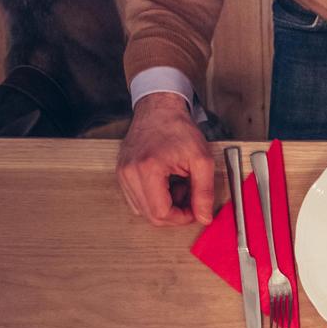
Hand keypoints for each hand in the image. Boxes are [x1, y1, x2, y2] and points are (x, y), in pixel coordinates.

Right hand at [116, 93, 214, 226]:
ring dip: (165, 206)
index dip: (182, 218)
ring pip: (143, 210)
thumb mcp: (202, 160)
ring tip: (179, 186)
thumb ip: (204, 191)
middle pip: (151, 215)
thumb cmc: (178, 129)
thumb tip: (204, 217)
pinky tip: (167, 184)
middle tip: (189, 196)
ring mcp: (122, 173)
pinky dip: (155, 198)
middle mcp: (129, 172)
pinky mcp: (122, 173)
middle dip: (175, 213)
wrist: (159, 109)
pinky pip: (137, 199)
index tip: (195, 209)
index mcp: (147, 169)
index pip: (161, 213)